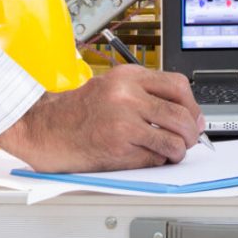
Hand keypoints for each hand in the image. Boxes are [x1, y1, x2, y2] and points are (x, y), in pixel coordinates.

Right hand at [0, 66, 205, 173]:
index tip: (194, 117)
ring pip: (172, 140)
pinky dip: (158, 161)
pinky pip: (154, 158)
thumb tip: (185, 112)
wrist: (43, 128)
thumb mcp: (112, 86)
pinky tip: (150, 158)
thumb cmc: (77, 110)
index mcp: (128, 76)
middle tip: (189, 139)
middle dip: (191, 132)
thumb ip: (146, 94)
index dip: (193, 105)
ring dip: (178, 150)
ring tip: (172, 152)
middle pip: (181, 115)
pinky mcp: (117, 148)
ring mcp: (123, 123)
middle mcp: (127, 96)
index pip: (178, 87)